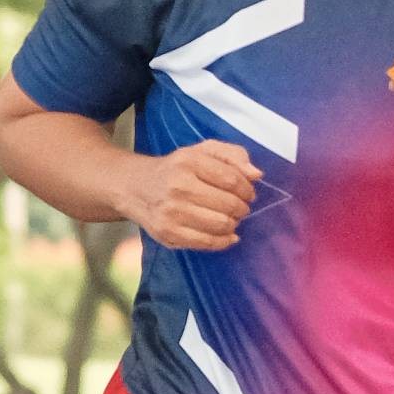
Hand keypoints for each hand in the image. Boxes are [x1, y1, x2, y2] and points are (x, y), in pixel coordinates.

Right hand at [130, 137, 260, 251]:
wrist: (137, 188)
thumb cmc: (177, 168)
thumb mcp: (203, 151)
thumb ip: (233, 155)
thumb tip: (256, 175)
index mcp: (188, 162)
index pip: (232, 180)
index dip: (247, 189)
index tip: (247, 193)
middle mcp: (178, 187)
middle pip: (229, 204)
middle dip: (241, 207)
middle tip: (238, 207)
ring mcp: (171, 212)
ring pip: (221, 224)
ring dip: (233, 223)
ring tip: (230, 218)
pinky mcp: (168, 233)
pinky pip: (207, 243)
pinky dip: (224, 241)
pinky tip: (227, 234)